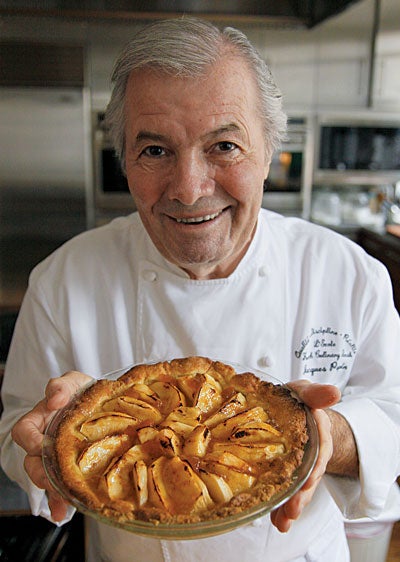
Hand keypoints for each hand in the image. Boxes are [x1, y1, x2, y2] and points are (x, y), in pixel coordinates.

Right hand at [11, 371, 91, 520]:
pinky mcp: (71, 469)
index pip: (23, 432)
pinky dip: (60, 503)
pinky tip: (62, 513)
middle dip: (41, 474)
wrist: (105, 402)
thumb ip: (60, 386)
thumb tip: (53, 399)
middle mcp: (44, 441)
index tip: (41, 445)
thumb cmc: (82, 390)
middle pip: (32, 463)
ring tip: (63, 499)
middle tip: (53, 482)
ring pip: (45, 478)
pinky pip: (61, 490)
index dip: (29, 440)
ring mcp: (56, 457)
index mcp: (39, 420)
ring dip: (52, 491)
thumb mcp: (72, 381)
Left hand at [270, 380, 340, 532]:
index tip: (311, 477)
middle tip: (294, 508)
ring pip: (301, 488)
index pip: (321, 447)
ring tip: (285, 521)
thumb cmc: (296, 401)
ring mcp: (302, 466)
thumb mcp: (304, 392)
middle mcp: (313, 452)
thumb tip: (333, 392)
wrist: (294, 412)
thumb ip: (315, 393)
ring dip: (293, 505)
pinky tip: (277, 522)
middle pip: (311, 474)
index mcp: (317, 431)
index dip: (316, 463)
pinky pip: (288, 493)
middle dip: (303, 493)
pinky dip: (282, 509)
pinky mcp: (289, 475)